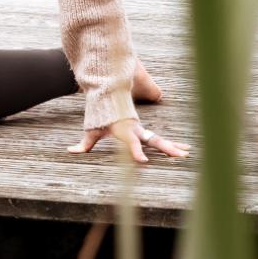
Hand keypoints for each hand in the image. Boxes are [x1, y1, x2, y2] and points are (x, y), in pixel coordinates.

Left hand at [68, 117, 189, 162]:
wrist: (108, 96)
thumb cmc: (99, 117)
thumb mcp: (91, 130)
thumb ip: (84, 143)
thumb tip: (70, 151)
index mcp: (124, 131)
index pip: (131, 143)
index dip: (136, 152)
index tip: (143, 162)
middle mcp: (136, 130)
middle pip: (153, 140)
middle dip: (166, 149)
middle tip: (180, 156)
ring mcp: (142, 130)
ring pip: (159, 139)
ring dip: (173, 146)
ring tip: (187, 154)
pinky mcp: (144, 131)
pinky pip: (159, 139)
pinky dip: (172, 144)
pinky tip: (184, 150)